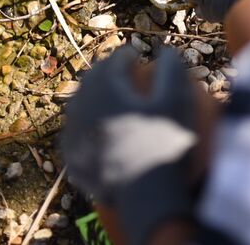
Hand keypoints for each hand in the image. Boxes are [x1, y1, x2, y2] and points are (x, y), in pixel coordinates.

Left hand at [61, 46, 195, 244]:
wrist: (147, 198)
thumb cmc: (165, 145)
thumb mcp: (176, 102)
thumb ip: (172, 70)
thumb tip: (167, 50)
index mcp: (104, 90)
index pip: (112, 62)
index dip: (125, 55)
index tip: (135, 54)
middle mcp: (83, 109)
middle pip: (91, 80)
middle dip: (104, 70)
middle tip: (119, 68)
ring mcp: (75, 136)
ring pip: (78, 105)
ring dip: (92, 94)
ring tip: (107, 95)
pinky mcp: (73, 159)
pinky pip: (75, 133)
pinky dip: (85, 123)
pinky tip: (96, 127)